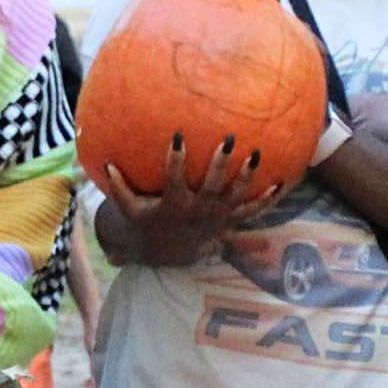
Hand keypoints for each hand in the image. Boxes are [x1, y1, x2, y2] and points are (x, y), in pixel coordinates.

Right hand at [95, 139, 276, 267]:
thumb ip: (118, 188)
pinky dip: (267, 201)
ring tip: (257, 154)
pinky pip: (252, 212)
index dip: (176, 159)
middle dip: (221, 163)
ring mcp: (217, 216)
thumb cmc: (148, 222)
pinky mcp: (229, 220)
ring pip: (236, 196)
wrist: (168, 251)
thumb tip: (105, 163)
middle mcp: (199, 211)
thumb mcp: (129, 210)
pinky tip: (282, 183)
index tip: (178, 136)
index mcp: (175, 204)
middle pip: (213, 185)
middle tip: (229, 139)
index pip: (174, 179)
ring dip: (247, 176)